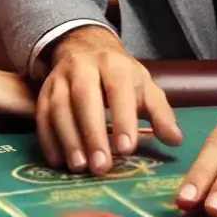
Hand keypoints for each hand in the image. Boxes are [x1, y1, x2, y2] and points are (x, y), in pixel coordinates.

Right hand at [37, 26, 181, 174]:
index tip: (127, 150)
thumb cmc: (120, 76)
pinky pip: (42, 115)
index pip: (118, 89)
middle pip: (84, 98)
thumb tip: (175, 140)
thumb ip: (160, 113)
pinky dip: (48, 139)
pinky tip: (58, 161)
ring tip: (80, 167)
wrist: (85, 48)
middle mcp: (83, 66)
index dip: (122, 119)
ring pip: (58, 107)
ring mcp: (59, 78)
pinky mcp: (43, 91)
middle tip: (101, 166)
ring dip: (68, 139)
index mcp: (113, 64)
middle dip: (92, 133)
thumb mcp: (145, 87)